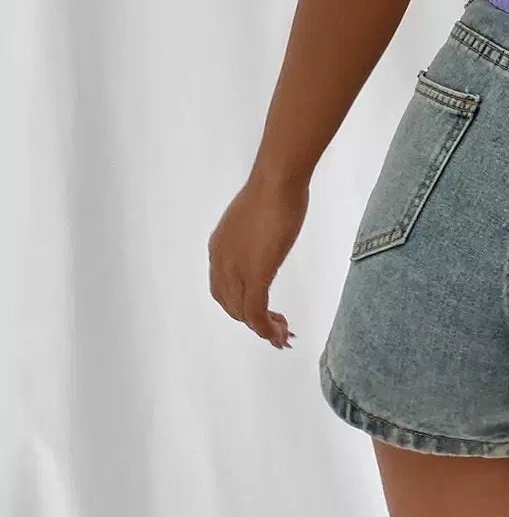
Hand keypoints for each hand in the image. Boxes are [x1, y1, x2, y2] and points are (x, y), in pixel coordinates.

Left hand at [208, 172, 307, 347]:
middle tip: (275, 328)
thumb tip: (267, 240)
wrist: (277, 181)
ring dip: (262, 328)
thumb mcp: (256, 217)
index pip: (223, 288)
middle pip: (231, 305)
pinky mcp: (256, 274)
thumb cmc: (274, 188)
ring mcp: (237, 270)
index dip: (240, 304)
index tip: (262, 309)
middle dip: (252, 321)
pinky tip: (278, 333)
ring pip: (243, 313)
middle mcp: (221, 263)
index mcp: (219, 249)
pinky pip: (256, 312)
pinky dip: (266, 328)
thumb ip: (255, 236)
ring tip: (281, 335)